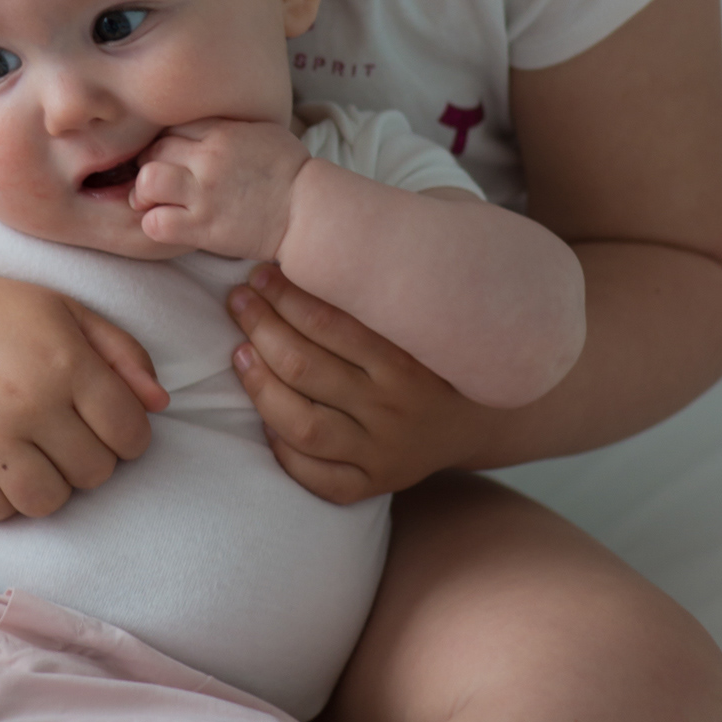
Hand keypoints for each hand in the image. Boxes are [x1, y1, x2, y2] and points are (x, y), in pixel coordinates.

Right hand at [0, 269, 168, 521]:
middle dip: (92, 457)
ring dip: (53, 485)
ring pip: (48, 502)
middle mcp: (28, 402)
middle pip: (95, 473)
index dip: (130, 436)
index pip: (130, 434)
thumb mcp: (70, 313)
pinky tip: (2, 464)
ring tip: (41, 455)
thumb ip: (124, 354)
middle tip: (67, 432)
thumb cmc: (4, 315)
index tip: (110, 424)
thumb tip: (160, 405)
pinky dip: (5, 498)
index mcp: (65, 362)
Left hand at [130, 120, 308, 257]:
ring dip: (144, 193)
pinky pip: (156, 223)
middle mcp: (208, 159)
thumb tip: (203, 121)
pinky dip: (155, 224)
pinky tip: (168, 223)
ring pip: (147, 181)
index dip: (164, 141)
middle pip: (153, 151)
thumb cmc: (289, 171)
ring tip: (155, 201)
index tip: (170, 155)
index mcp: (222, 132)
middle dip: (150, 164)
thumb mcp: (262, 130)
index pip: (170, 126)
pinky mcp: (203, 228)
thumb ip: (228, 124)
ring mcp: (204, 194)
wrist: (308, 211)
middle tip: (159, 179)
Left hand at [227, 265, 497, 501]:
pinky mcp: (373, 484)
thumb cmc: (434, 354)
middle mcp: (394, 408)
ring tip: (240, 353)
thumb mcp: (418, 316)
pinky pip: (318, 478)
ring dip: (260, 386)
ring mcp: (382, 452)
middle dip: (261, 328)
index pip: (329, 324)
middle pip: (305, 369)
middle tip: (240, 302)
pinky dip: (284, 450)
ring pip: (302, 425)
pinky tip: (266, 419)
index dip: (283, 296)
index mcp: (408, 361)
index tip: (260, 275)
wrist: (481, 419)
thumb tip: (317, 237)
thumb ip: (375, 286)